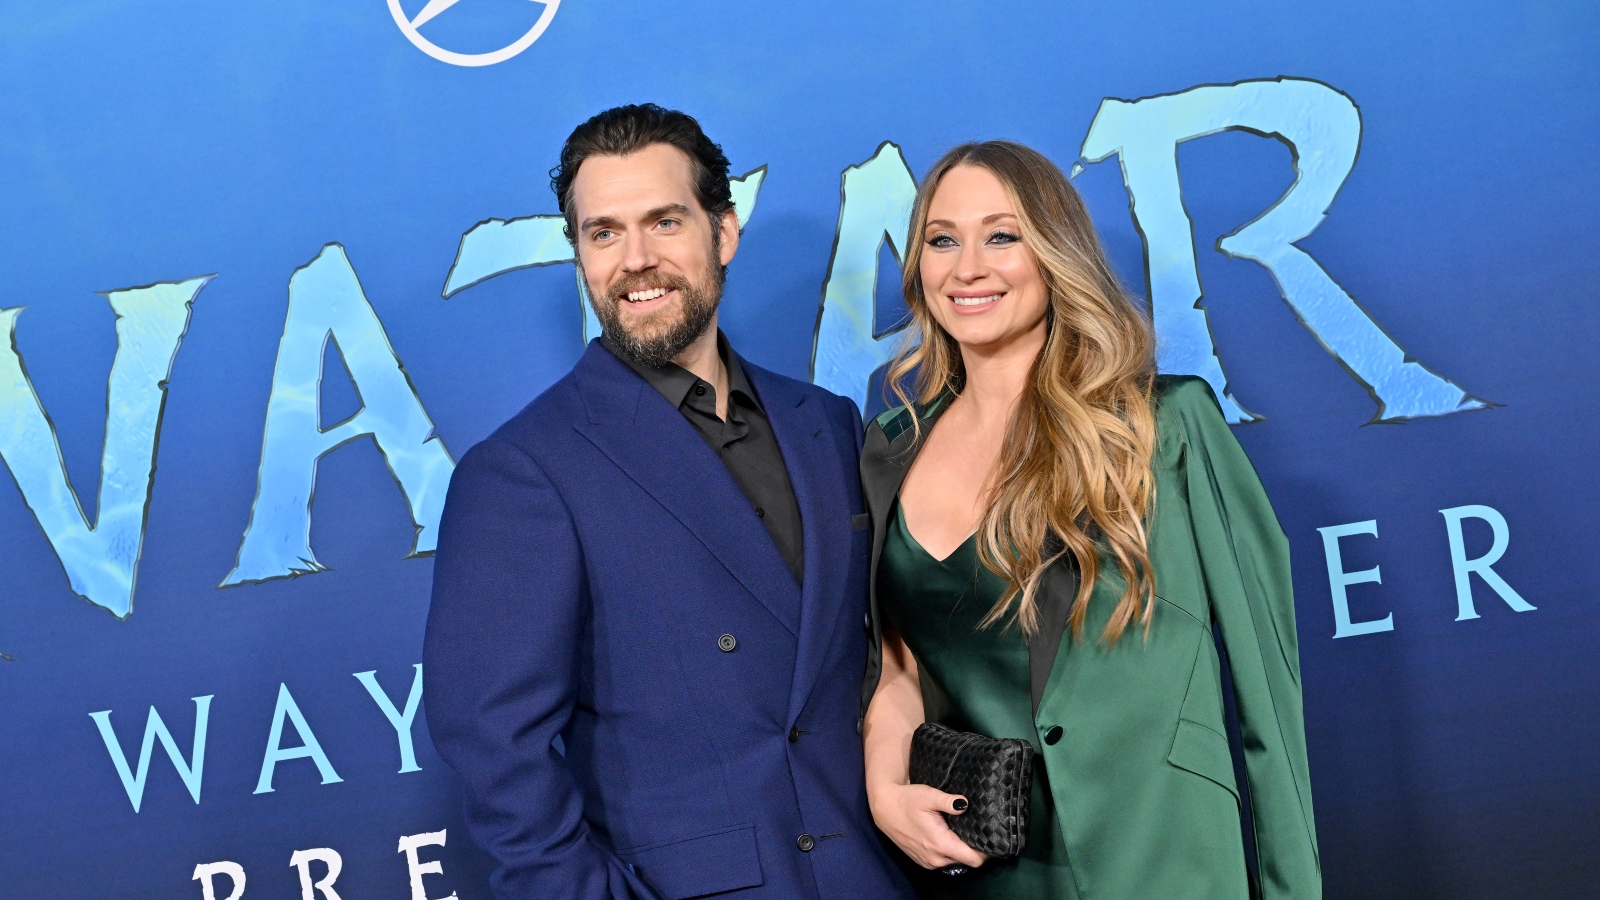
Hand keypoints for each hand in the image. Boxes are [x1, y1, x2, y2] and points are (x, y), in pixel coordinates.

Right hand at [868, 782, 986, 870]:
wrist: (884, 807)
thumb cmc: (908, 799)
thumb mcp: (929, 795)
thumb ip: (949, 801)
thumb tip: (966, 804)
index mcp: (941, 844)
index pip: (974, 859)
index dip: (985, 850)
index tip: (989, 836)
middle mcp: (936, 859)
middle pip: (966, 860)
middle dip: (974, 848)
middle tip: (978, 829)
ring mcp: (928, 862)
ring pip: (954, 861)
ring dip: (960, 850)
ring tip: (963, 830)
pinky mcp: (922, 861)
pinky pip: (943, 860)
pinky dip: (949, 851)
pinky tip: (948, 835)